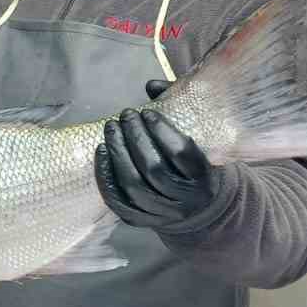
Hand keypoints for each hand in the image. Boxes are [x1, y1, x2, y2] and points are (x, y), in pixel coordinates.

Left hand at [95, 105, 217, 229]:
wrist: (197, 209)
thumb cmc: (193, 164)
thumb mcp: (197, 138)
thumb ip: (177, 108)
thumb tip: (151, 85)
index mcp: (204, 177)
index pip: (181, 154)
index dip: (162, 131)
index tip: (147, 112)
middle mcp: (185, 199)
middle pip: (154, 169)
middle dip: (135, 138)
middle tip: (125, 115)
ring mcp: (162, 213)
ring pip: (134, 186)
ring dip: (118, 153)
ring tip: (111, 128)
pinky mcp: (141, 221)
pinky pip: (118, 200)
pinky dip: (106, 176)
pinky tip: (102, 152)